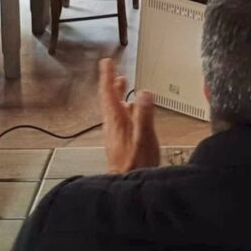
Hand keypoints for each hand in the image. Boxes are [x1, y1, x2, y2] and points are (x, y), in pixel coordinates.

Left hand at [98, 59, 159, 173]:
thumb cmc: (135, 165)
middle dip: (112, 84)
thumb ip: (144, 115)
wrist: (126, 186)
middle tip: (114, 72)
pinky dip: (126, 109)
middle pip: (110, 100)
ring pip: (115, 110)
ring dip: (118, 96)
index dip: (107, 77)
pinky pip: (121, 120)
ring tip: (123, 86)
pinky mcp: (120, 142)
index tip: (106, 63)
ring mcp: (116, 135)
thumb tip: (144, 93)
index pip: (108, 94)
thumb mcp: (144, 138)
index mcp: (117, 121)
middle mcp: (113, 126)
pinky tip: (133, 112)